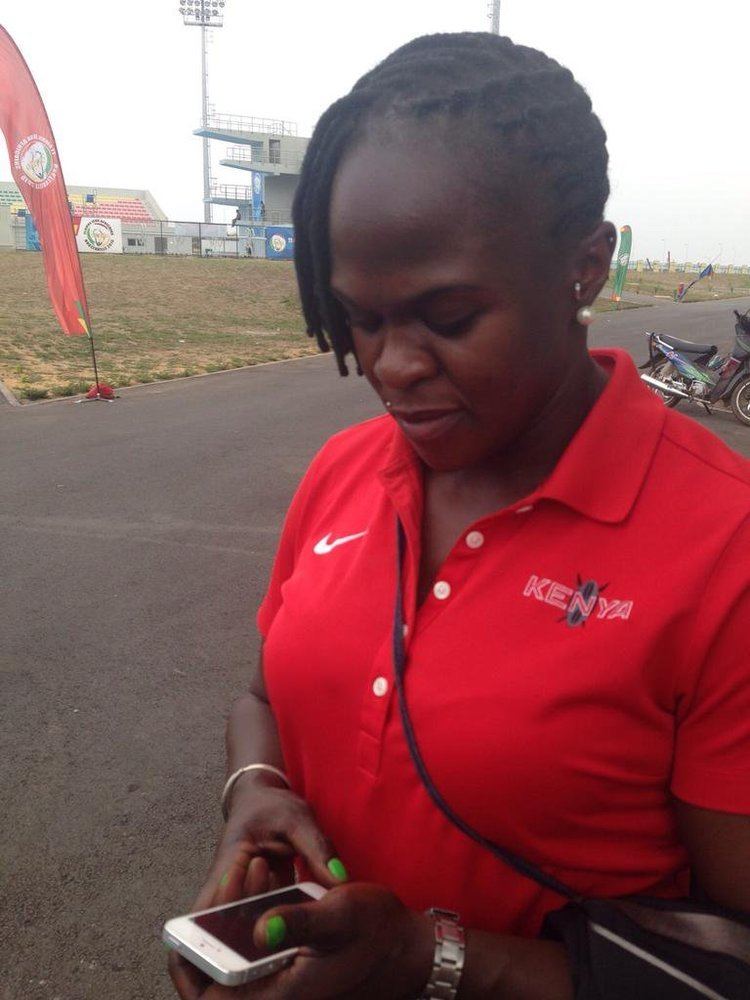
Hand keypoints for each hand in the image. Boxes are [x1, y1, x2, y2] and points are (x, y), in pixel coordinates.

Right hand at [168, 777, 348, 998]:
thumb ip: (318, 848)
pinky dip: (264, 947)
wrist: (261, 796)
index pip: (206, 913)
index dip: (204, 946)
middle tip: (246, 986)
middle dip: (224, 963)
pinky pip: (250, 932)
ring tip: (272, 980)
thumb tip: (340, 881)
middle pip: (212, 936)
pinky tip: (288, 961)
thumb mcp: (298, 819)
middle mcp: (224, 889)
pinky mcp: (249, 906)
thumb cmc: (273, 806)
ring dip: (247, 958)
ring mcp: (235, 900)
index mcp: (228, 866)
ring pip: (232, 939)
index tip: (222, 970)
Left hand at [178, 882, 433, 999]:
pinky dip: (249, 919)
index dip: (187, 967)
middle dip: (212, 929)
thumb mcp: (340, 915)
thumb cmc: (378, 931)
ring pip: (233, 961)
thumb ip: (299, 923)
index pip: (208, 998)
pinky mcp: (289, 972)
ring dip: (232, 918)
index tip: (186, 927)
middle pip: (215, 978)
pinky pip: (253, 953)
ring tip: (254, 867)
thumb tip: (259, 929)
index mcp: (279, 994)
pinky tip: (268, 878)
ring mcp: (282, 985)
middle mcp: (275, 995)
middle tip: (231, 879)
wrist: (410, 947)